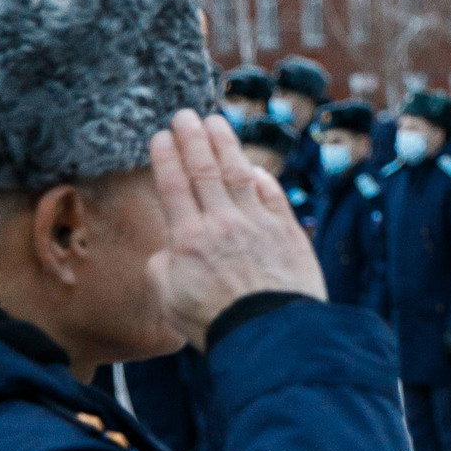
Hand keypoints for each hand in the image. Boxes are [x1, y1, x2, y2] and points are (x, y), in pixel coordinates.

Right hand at [145, 109, 325, 346]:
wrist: (271, 335)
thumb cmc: (215, 323)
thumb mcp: (168, 299)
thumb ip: (161, 267)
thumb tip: (170, 248)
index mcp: (188, 239)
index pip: (174, 186)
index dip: (167, 157)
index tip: (161, 136)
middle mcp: (223, 224)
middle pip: (205, 171)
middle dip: (193, 139)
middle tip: (185, 115)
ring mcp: (259, 225)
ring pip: (239, 175)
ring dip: (226, 145)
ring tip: (216, 122)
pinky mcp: (289, 233)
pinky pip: (273, 196)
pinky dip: (261, 178)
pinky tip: (253, 166)